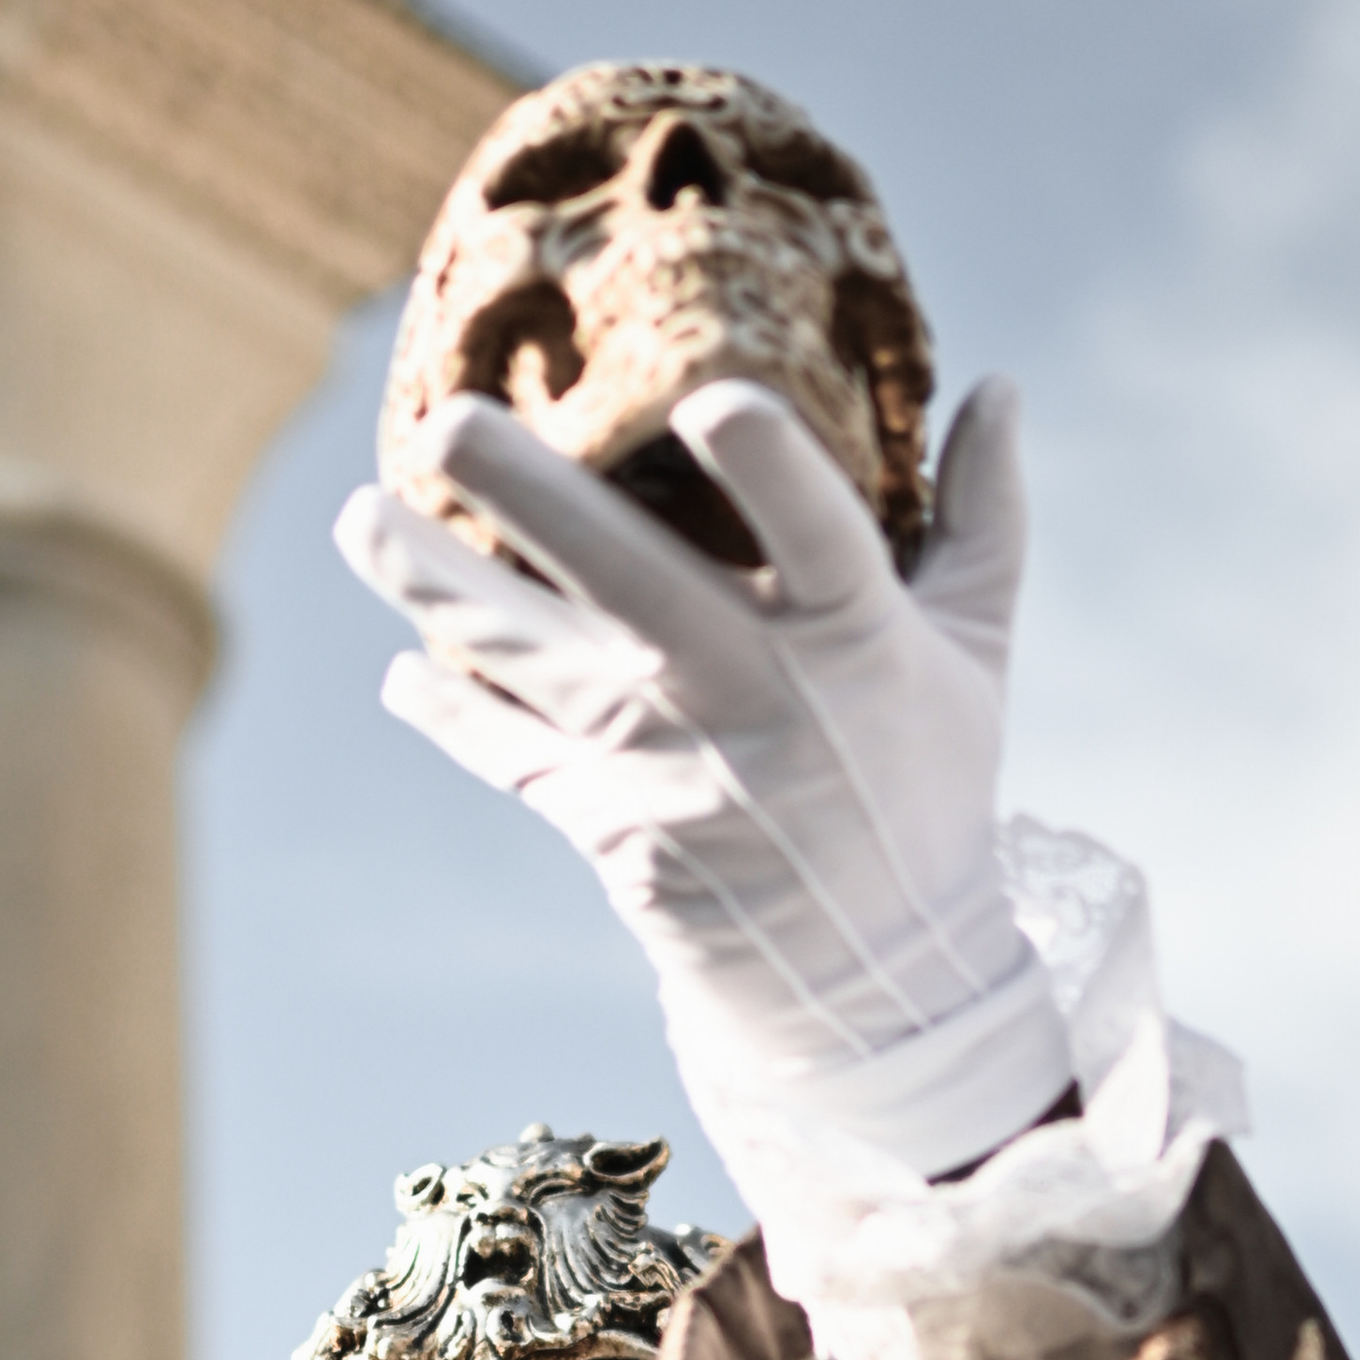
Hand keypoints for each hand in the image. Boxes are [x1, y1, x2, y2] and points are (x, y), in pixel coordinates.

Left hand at [334, 377, 1071, 1187]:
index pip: (821, 538)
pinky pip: (509, 755)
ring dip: (432, 588)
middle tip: (448, 421)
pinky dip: (451, 713)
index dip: (769, 471)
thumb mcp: (976, 650)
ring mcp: (663, 761)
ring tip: (358, 520)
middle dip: (532, 498)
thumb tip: (1001, 382)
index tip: (712, 400)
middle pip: (629, 581)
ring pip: (528, 658)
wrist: (876, 976)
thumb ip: (981, 514)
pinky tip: (403, 672)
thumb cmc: (927, 785)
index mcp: (853, 636)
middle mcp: (747, 690)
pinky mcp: (608, 824)